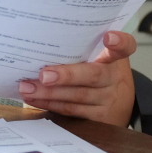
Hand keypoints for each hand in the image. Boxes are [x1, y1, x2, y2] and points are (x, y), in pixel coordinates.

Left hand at [16, 30, 136, 125]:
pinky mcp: (98, 117)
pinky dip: (49, 104)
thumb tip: (41, 36)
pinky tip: (33, 99)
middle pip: (93, 75)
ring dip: (49, 93)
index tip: (109, 37)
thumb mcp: (98, 55)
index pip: (125, 47)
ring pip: (77, 96)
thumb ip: (80, 46)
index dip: (119, 42)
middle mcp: (113, 78)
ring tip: (27, 88)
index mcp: (114, 58)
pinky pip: (71, 110)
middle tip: (44, 75)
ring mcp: (107, 99)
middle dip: (66, 76)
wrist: (117, 102)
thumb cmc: (98, 69)